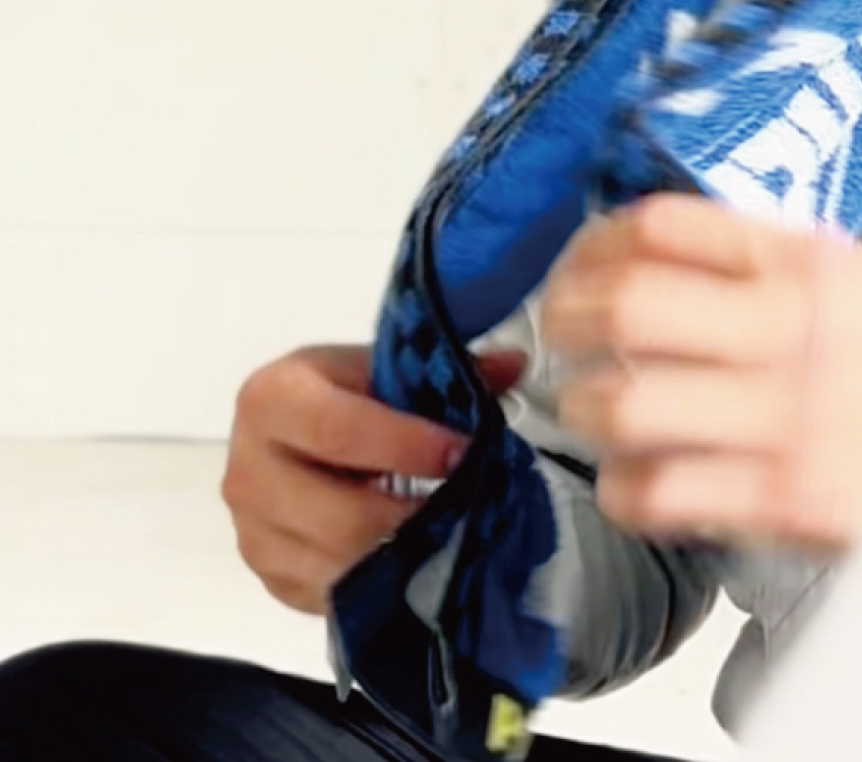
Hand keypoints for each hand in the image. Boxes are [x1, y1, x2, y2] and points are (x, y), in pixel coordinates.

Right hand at [222, 342, 521, 612]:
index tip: (464, 453)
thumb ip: (447, 370)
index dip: (406, 446)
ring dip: (401, 557)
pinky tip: (415, 559)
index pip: (339, 431)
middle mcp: (248, 470)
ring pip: (338, 566)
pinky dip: (379, 584)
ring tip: (450, 535)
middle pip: (340, 516)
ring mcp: (253, 533)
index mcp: (271, 399)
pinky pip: (331, 596)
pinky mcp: (268, 580)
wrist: (293, 435)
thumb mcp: (385, 368)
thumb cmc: (343, 394)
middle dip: (412, 518)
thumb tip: (515, 363)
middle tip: (468, 508)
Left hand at [540, 195, 861, 553]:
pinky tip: (630, 476)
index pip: (660, 227)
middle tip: (559, 332)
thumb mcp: (843, 272)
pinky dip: (622, 488)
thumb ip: (751, 252)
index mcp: (801, 261)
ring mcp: (788, 419)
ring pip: (628, 408)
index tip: (576, 266)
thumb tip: (633, 237)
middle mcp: (791, 330)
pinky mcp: (785, 499)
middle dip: (566, 318)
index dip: (592, 244)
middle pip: (628, 309)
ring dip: (584, 407)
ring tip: (589, 408)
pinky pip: (660, 493)